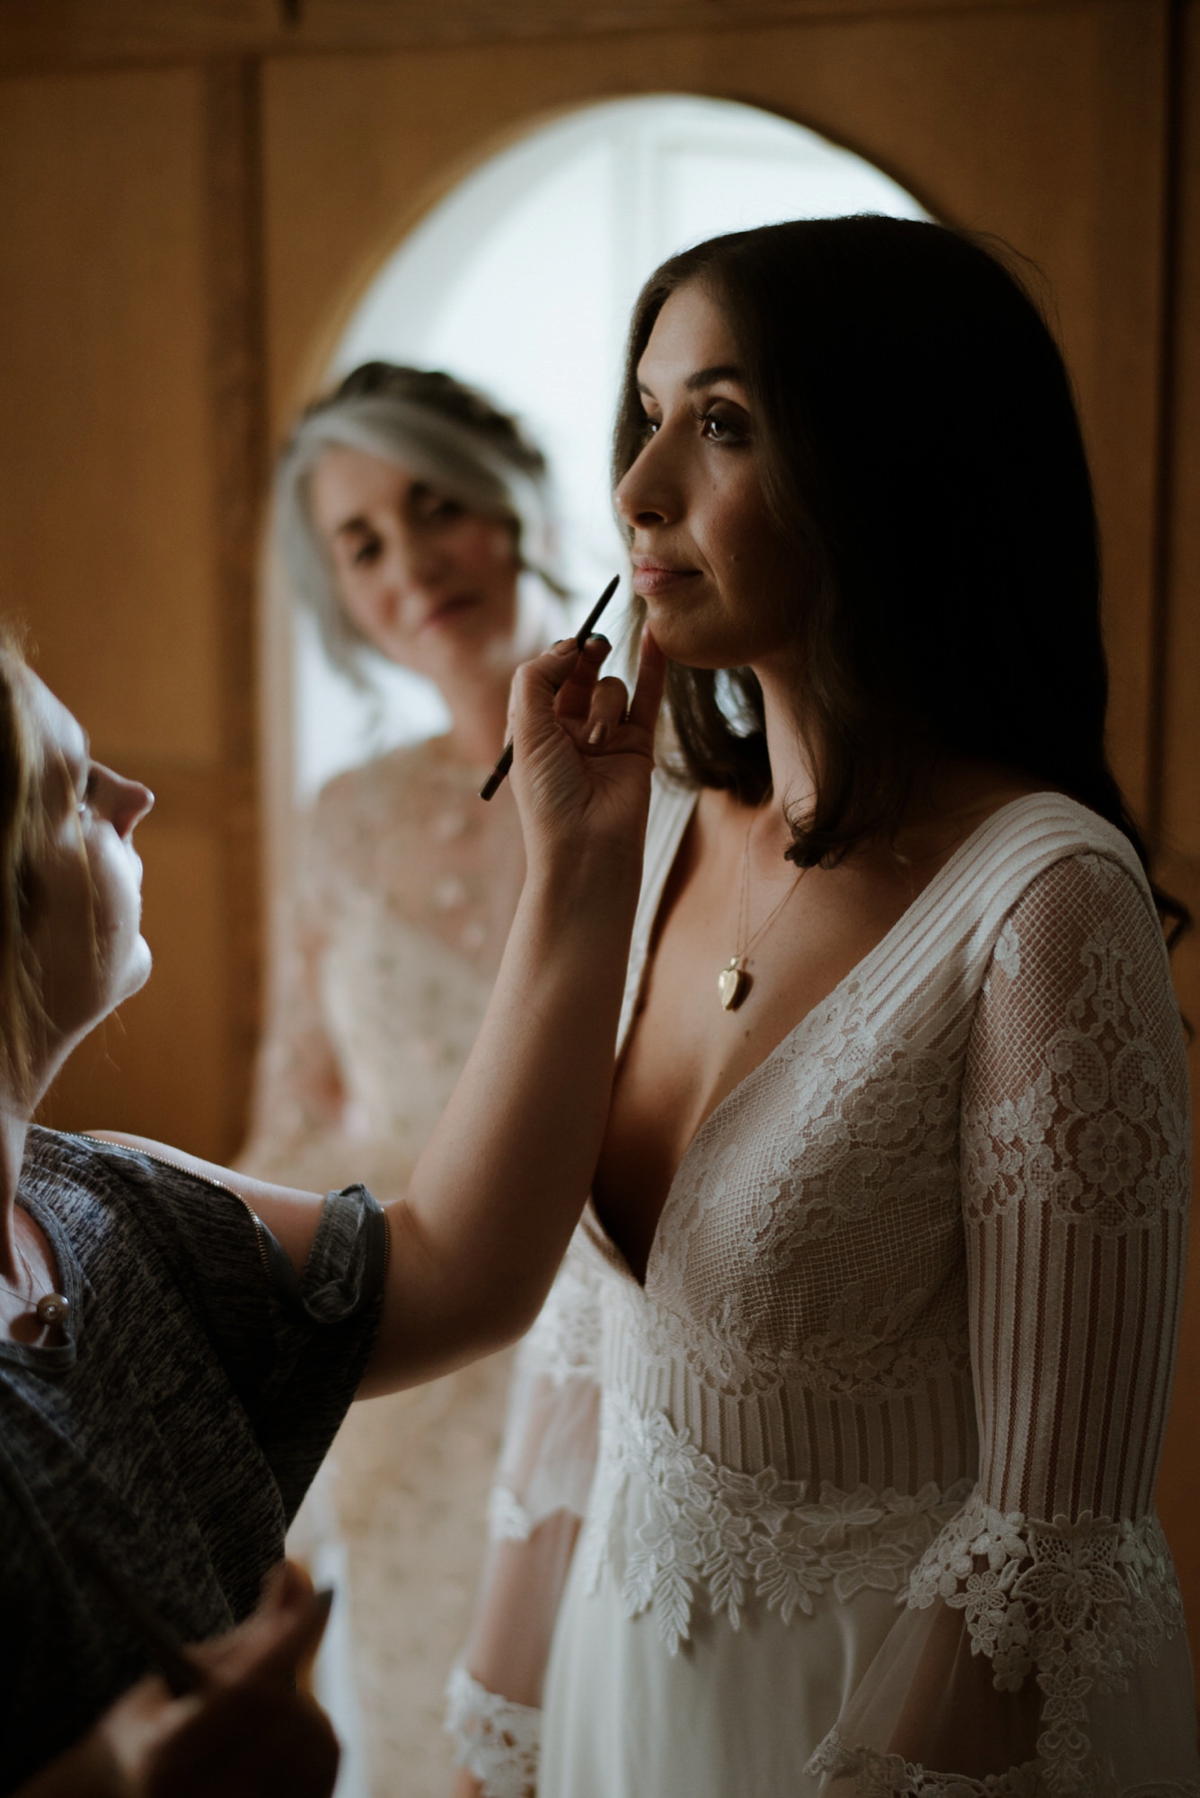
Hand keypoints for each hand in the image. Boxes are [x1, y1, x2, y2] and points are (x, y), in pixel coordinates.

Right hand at [21, 1562, 338, 1797]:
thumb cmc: (153, 1731)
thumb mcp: (176, 1680)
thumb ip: (245, 1637)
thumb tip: (298, 1571)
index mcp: (163, 1758)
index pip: (242, 1691)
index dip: (285, 1638)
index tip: (318, 1595)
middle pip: (282, 1713)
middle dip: (289, 1673)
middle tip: (277, 1658)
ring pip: (314, 1742)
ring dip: (306, 1708)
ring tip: (273, 1705)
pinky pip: (324, 1771)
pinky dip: (318, 1740)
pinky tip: (289, 1734)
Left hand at [506, 627, 665, 876]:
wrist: (587, 846)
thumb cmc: (548, 795)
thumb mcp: (525, 731)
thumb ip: (536, 679)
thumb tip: (568, 645)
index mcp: (534, 728)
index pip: (545, 676)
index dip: (556, 657)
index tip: (568, 649)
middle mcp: (568, 730)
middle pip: (579, 674)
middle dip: (585, 657)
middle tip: (595, 645)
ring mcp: (606, 737)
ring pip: (610, 689)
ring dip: (604, 704)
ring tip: (597, 741)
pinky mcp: (638, 745)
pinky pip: (647, 699)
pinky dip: (652, 669)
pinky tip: (653, 638)